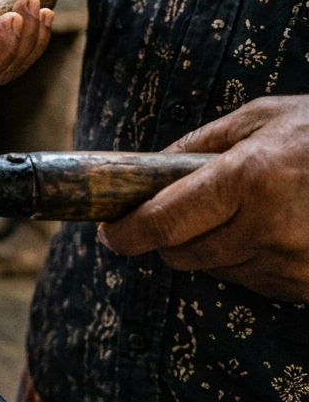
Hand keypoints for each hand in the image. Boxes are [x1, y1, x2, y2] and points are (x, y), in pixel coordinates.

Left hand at [99, 96, 308, 301]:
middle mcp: (268, 229)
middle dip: (169, 237)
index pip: (162, 223)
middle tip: (180, 211)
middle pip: (182, 255)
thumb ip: (199, 144)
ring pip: (219, 270)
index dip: (126, 233)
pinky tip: (278, 229)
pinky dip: (252, 261)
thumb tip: (148, 169)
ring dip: (215, 247)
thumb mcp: (263, 119)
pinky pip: (258, 282)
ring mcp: (294, 264)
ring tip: (249, 210)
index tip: (110, 232)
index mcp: (248, 180)